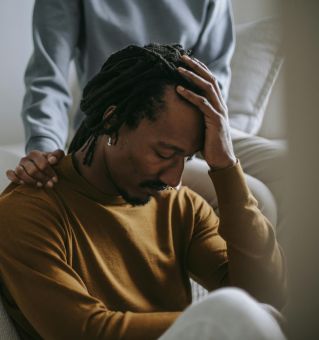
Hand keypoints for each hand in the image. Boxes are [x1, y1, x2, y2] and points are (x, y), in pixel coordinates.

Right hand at [6, 149, 64, 187]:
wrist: (41, 163)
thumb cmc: (50, 161)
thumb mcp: (56, 157)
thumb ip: (57, 155)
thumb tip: (52, 160)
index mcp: (35, 153)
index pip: (42, 164)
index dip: (50, 173)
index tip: (55, 180)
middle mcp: (25, 158)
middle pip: (33, 170)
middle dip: (43, 178)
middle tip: (51, 185)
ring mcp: (19, 165)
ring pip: (21, 172)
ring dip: (31, 181)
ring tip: (40, 185)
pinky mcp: (14, 171)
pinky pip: (10, 174)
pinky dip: (16, 179)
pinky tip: (24, 183)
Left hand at [176, 55, 235, 169]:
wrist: (222, 159)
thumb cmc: (210, 143)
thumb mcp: (204, 125)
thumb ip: (199, 114)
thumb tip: (186, 109)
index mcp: (218, 104)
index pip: (210, 80)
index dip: (200, 68)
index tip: (187, 59)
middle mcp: (220, 104)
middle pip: (209, 79)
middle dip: (195, 66)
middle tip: (181, 56)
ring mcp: (219, 111)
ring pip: (207, 88)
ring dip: (191, 77)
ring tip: (178, 69)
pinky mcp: (215, 120)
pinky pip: (202, 104)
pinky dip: (190, 95)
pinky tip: (178, 90)